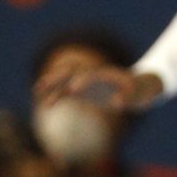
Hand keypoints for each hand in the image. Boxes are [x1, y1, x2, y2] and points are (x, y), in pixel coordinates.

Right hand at [32, 61, 152, 117]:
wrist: (136, 88)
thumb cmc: (139, 91)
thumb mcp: (138, 94)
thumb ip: (128, 97)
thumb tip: (117, 103)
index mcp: (107, 74)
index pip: (91, 75)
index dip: (82, 81)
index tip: (72, 90)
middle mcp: (93, 75)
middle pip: (73, 72)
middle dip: (59, 77)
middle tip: (45, 83)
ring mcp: (86, 82)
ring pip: (65, 80)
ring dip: (52, 85)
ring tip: (37, 90)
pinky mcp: (82, 91)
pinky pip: (66, 92)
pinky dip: (56, 96)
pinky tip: (46, 104)